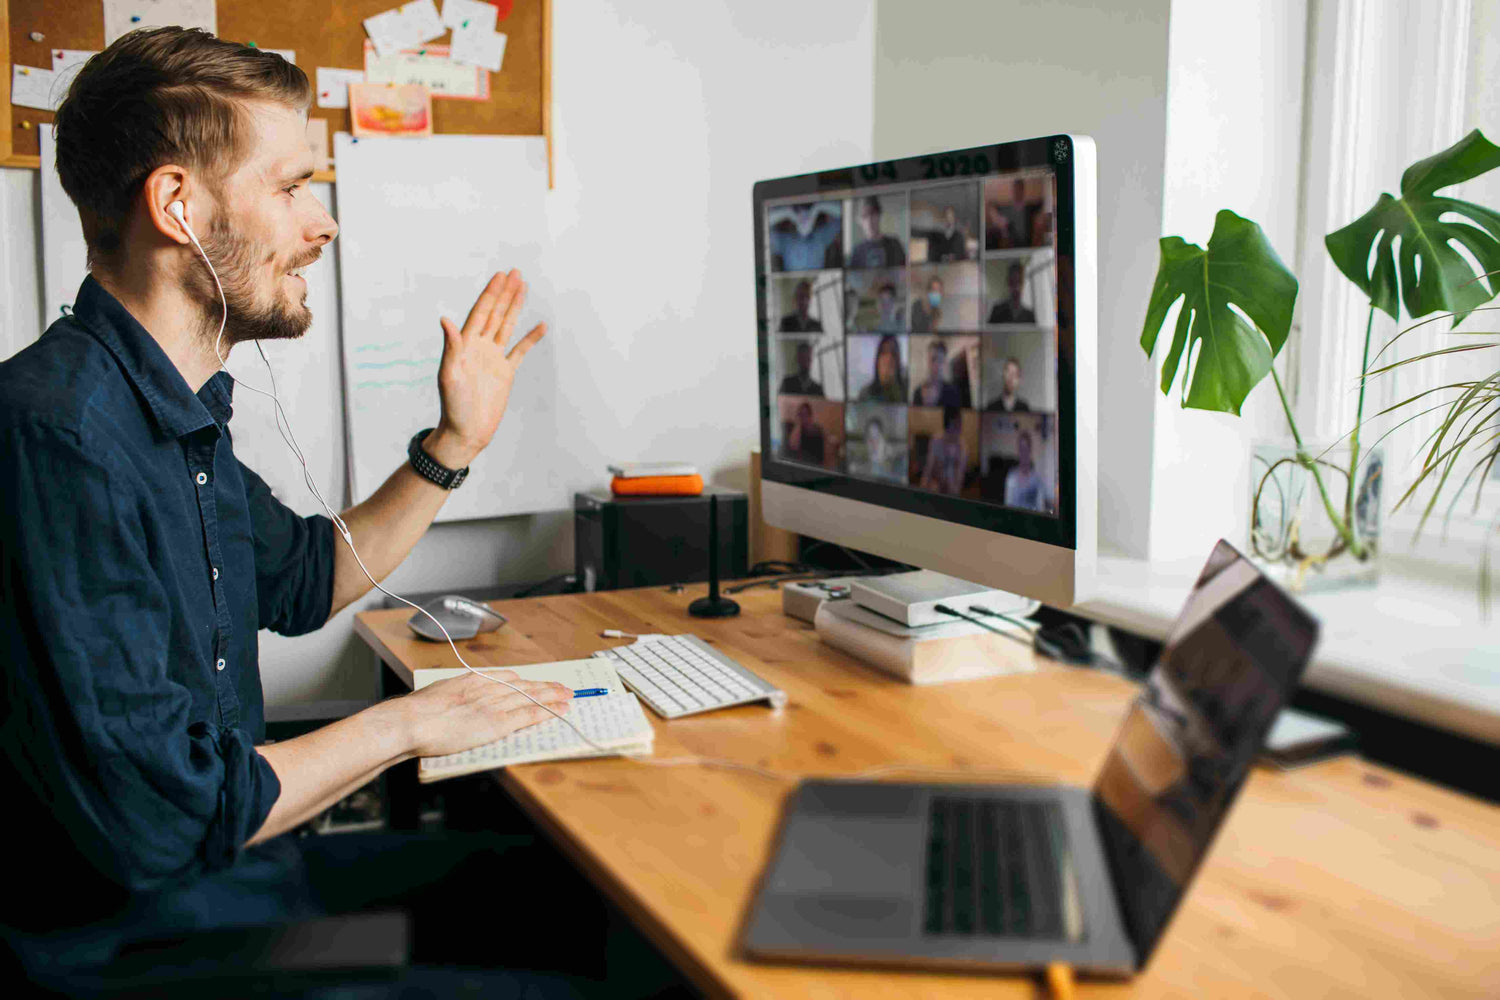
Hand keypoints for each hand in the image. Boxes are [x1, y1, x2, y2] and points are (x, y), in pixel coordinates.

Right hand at [400, 669, 571, 758]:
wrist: (412, 720)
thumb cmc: (417, 711)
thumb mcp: (439, 693)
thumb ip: (454, 695)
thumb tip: (454, 699)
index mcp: (473, 679)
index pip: (508, 677)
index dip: (526, 681)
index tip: (535, 682)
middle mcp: (488, 688)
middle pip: (525, 685)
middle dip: (546, 686)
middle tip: (563, 687)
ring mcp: (494, 705)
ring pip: (532, 697)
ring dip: (553, 697)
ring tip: (569, 696)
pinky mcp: (497, 723)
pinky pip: (529, 715)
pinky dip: (547, 712)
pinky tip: (560, 711)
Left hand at [428, 270, 547, 468]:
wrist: (467, 431)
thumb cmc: (453, 406)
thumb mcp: (449, 375)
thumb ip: (451, 346)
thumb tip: (445, 319)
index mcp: (466, 345)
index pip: (480, 312)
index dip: (490, 294)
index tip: (500, 276)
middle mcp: (480, 347)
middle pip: (495, 313)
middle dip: (505, 293)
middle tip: (515, 272)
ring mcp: (493, 358)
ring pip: (507, 326)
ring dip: (515, 307)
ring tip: (523, 287)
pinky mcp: (505, 372)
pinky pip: (520, 351)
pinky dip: (530, 338)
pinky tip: (540, 326)